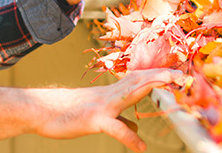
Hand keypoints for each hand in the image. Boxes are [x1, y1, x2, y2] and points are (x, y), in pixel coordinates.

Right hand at [35, 68, 178, 151]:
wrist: (39, 109)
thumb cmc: (66, 111)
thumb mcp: (96, 114)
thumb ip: (118, 119)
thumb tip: (135, 128)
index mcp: (111, 93)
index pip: (138, 80)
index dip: (158, 76)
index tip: (177, 74)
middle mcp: (109, 95)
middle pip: (139, 80)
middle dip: (161, 76)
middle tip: (183, 75)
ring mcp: (102, 106)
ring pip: (130, 93)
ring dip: (151, 86)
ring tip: (172, 86)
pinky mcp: (93, 120)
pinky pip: (115, 128)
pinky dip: (130, 137)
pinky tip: (141, 148)